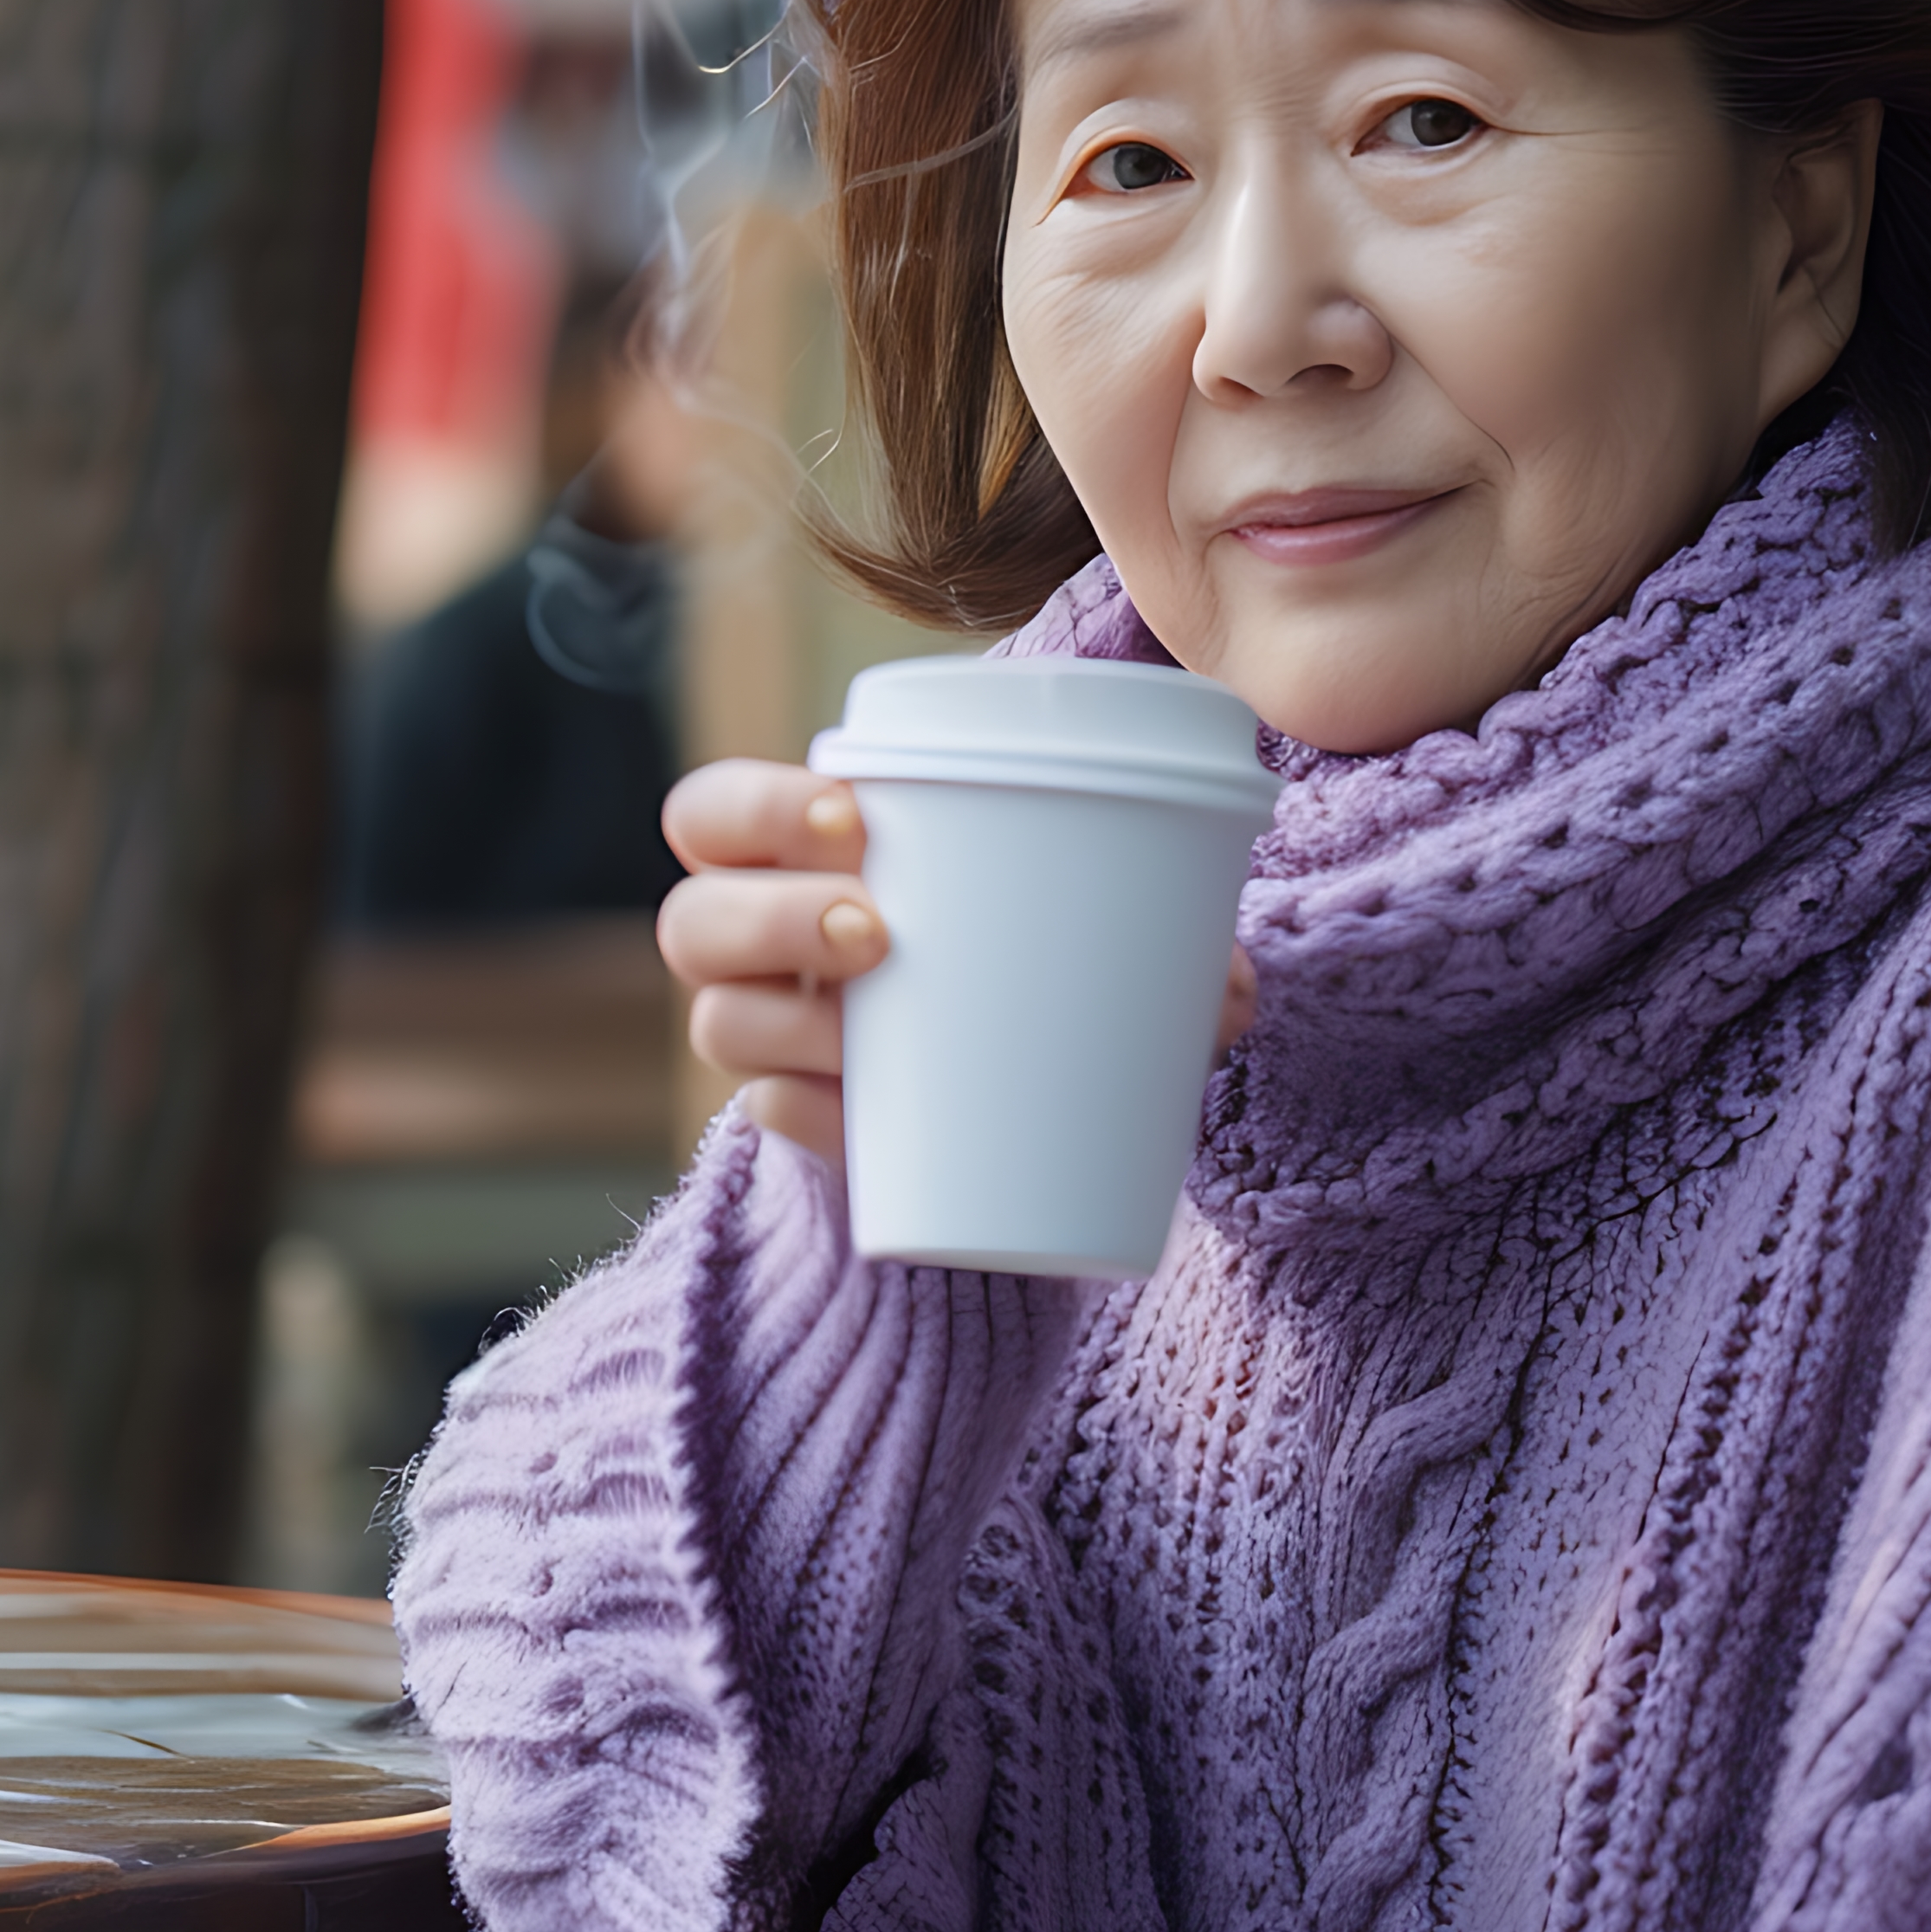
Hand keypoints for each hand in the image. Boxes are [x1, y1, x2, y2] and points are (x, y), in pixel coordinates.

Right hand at [661, 759, 1256, 1164]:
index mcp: (801, 866)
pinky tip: (850, 1113)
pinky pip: (767, 1121)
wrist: (987, 1121)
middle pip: (692, 916)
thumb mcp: (1071, 941)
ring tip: (868, 1013)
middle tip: (874, 927)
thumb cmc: (1018, 979)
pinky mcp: (799, 1124)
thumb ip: (1153, 946)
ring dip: (781, 1016)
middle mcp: (758, 951)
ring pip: (715, 1018)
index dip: (757, 806)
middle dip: (768, 912)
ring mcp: (769, 1042)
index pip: (715, 815)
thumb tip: (1238, 986)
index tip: (855, 818)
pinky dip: (808, 1115)